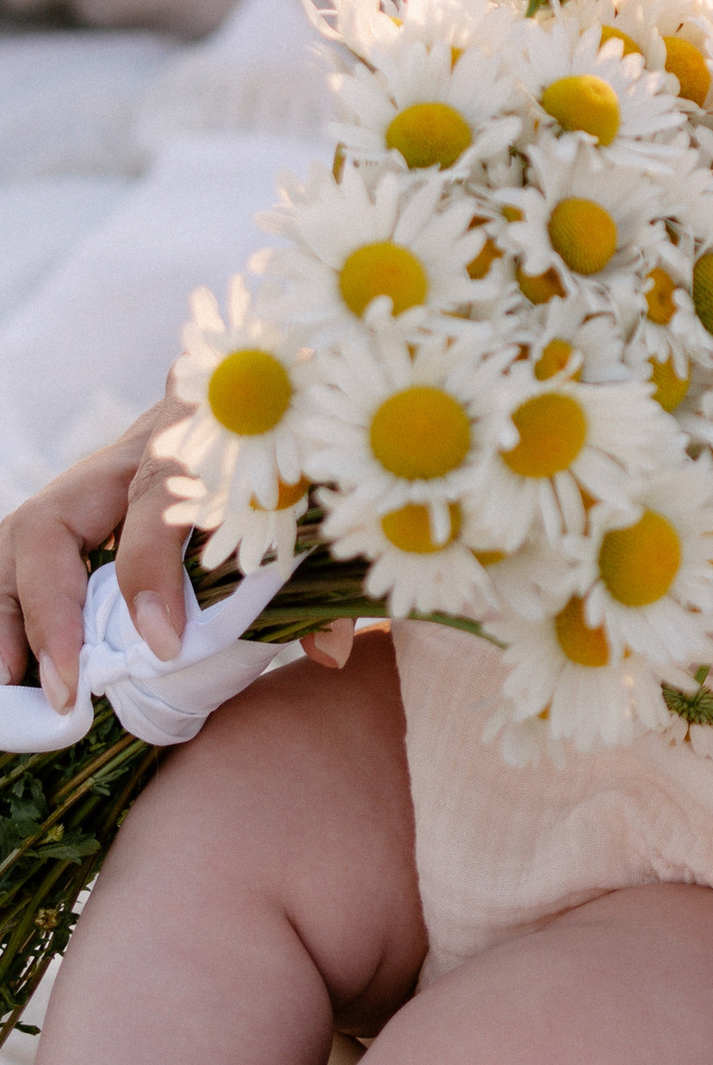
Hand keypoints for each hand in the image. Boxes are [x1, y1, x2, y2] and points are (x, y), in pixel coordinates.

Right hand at [0, 380, 361, 709]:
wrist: (257, 376)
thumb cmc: (280, 437)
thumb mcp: (304, 492)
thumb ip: (316, 569)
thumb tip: (329, 653)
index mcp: (190, 438)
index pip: (154, 499)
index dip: (150, 574)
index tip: (165, 644)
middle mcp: (126, 457)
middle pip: (52, 522)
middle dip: (49, 612)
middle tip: (69, 685)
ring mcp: (93, 481)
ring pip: (24, 535)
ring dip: (10, 615)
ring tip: (14, 687)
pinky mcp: (76, 507)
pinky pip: (21, 554)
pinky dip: (11, 608)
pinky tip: (13, 666)